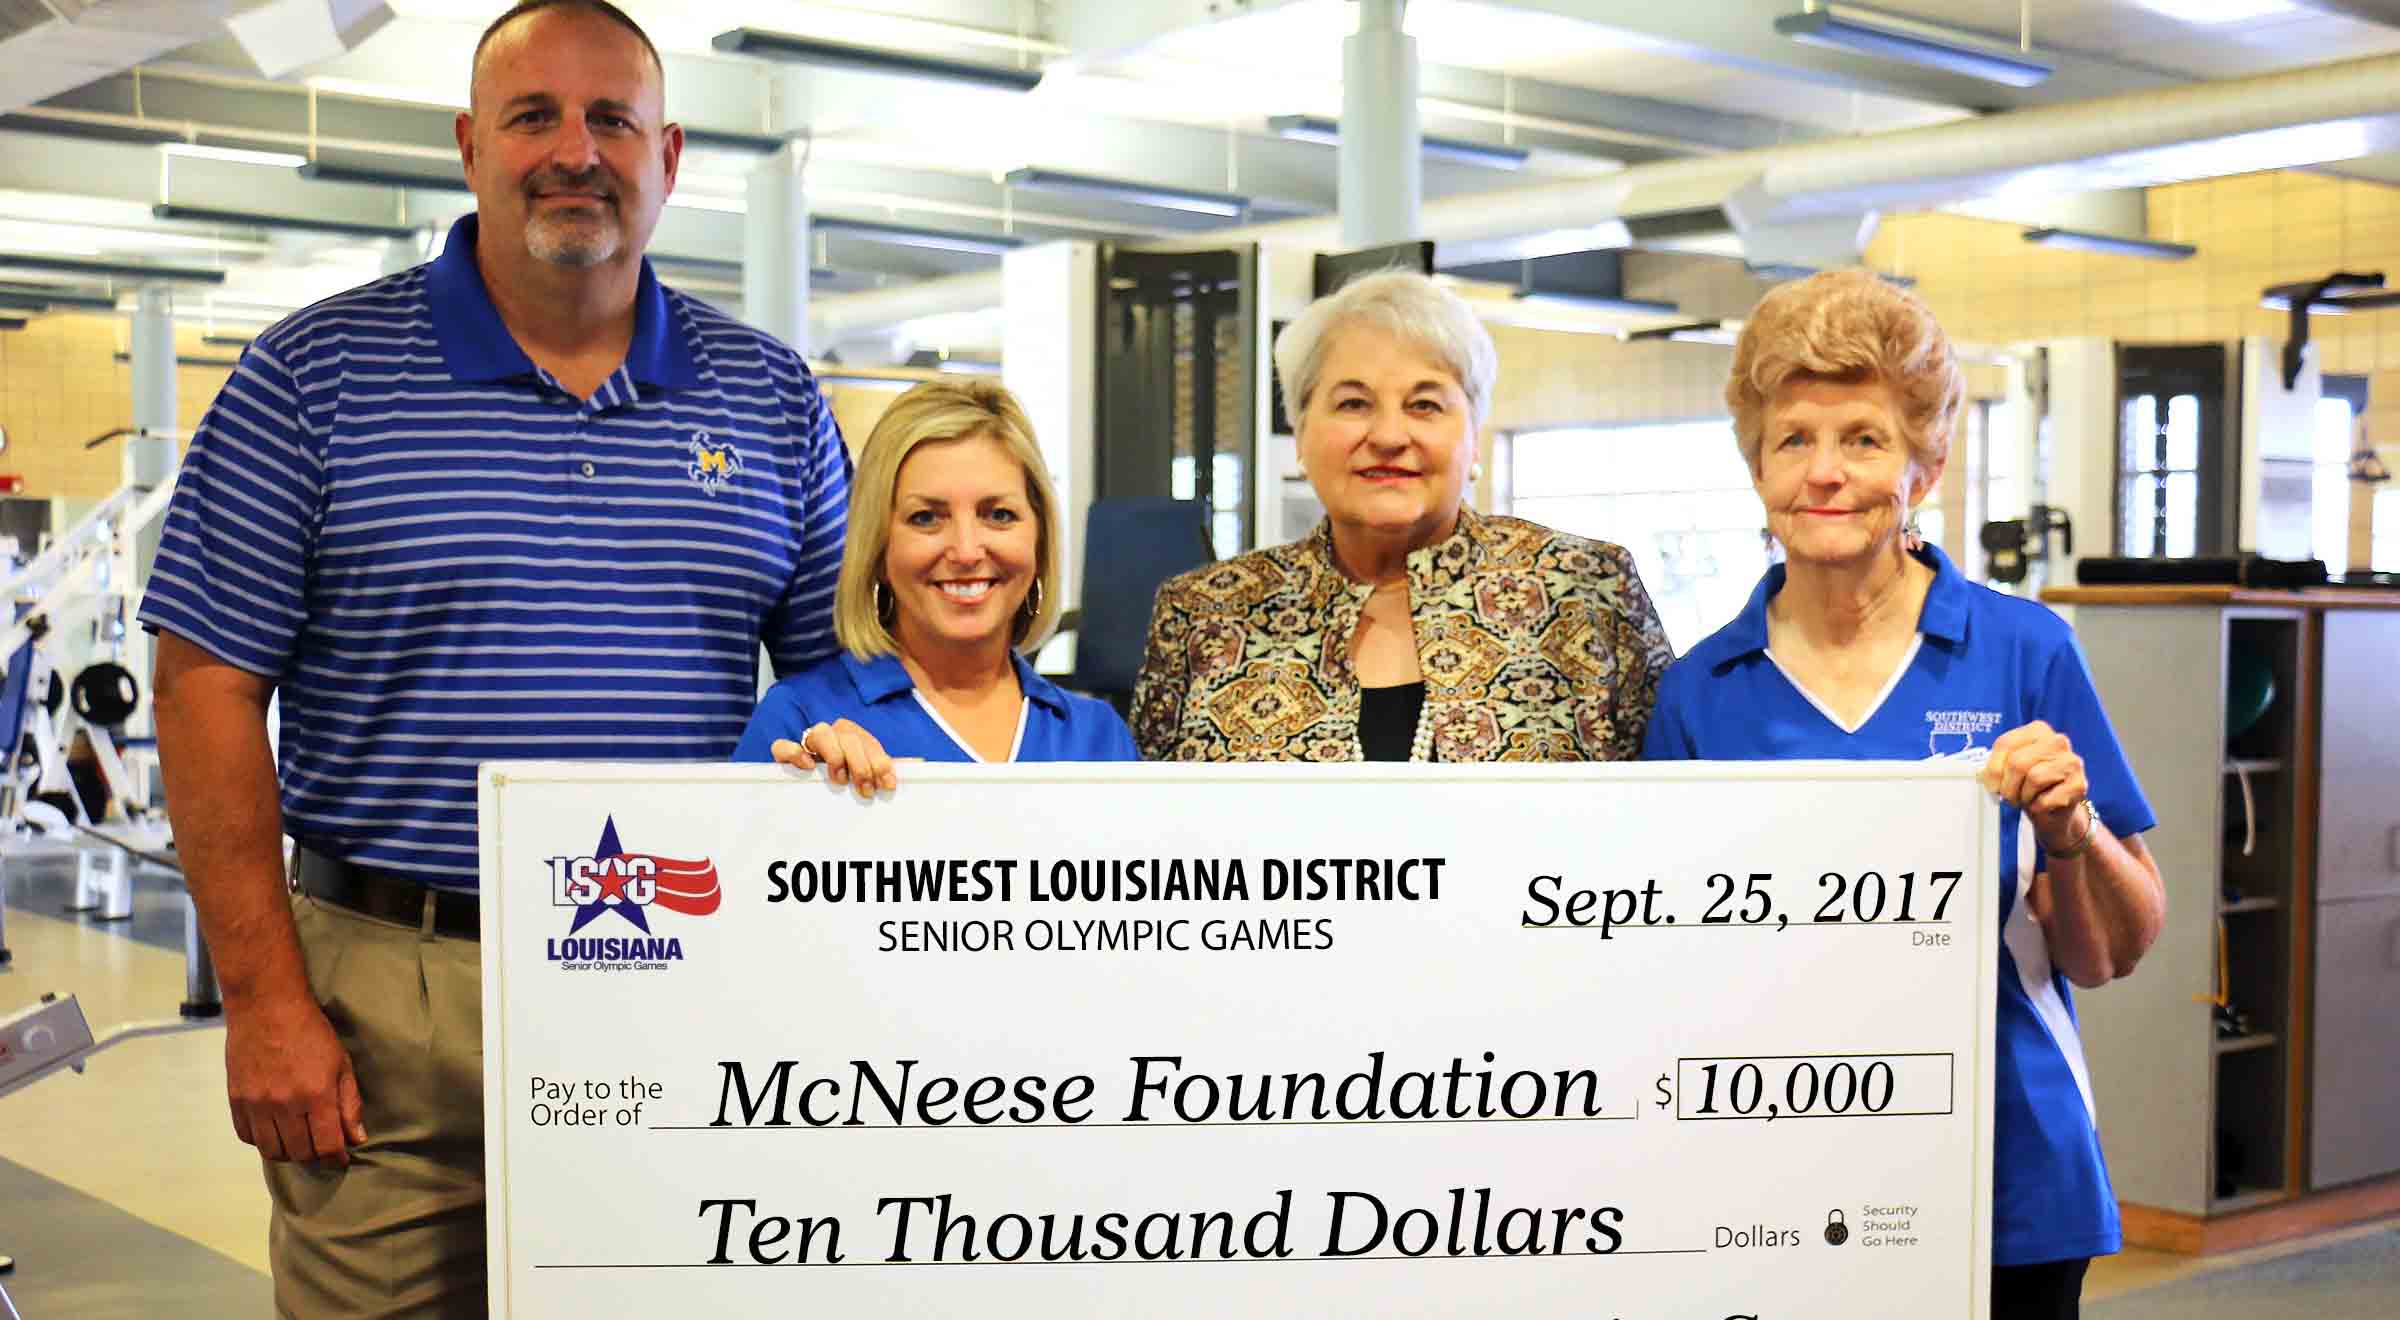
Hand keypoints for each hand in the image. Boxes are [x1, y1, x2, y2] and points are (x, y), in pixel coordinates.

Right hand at [224, 990, 364, 1166]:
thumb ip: (349, 1103)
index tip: (340, 1157)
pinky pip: (247, 1136)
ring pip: (271, 1150)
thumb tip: (356, 1138)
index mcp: (316, 1095)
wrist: (266, 1006)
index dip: (336, 1157)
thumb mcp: (341, 1063)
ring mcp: (257, 1104)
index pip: (326, 1146)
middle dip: (315, 1156)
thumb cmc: (311, 1031)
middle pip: (299, 1152)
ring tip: (298, 1142)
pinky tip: (274, 1130)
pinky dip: (262, 1140)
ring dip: (288, 1152)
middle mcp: (285, 1104)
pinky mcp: (236, 1100)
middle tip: (320, 1147)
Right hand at [771, 719, 897, 797]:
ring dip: (835, 756)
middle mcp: (833, 734)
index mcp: (854, 736)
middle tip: (866, 789)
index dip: (881, 762)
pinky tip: (809, 766)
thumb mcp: (869, 774)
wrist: (813, 786)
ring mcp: (809, 742)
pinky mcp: (786, 755)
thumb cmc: (848, 779)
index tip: (887, 784)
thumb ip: (887, 768)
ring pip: (821, 733)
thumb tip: (918, 765)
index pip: (869, 741)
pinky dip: (795, 752)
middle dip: (862, 764)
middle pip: (848, 736)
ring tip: (840, 779)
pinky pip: (783, 746)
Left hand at [1979, 720, 2088, 850]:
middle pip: (2018, 762)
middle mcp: (2058, 741)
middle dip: (2007, 786)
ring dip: (2023, 796)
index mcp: (2037, 730)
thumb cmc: (2028, 786)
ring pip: (2034, 778)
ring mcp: (2072, 761)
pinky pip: (2047, 798)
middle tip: (2009, 796)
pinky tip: (2043, 803)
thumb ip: (1997, 765)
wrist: (2053, 811)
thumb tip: (1982, 775)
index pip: (2005, 743)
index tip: (1991, 785)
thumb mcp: (2009, 769)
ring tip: (2026, 798)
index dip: (1993, 769)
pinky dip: (2038, 807)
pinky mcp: (2079, 784)